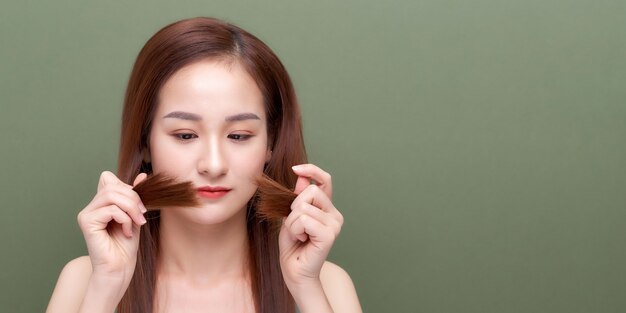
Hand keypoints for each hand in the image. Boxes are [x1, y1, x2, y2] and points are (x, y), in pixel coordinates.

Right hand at [77, 171, 146, 282]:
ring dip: (130, 208)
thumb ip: (136, 196)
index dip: (126, 187)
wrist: (120, 268)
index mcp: (101, 203)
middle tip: (142, 215)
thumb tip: (142, 175)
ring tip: (137, 222)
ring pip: (111, 194)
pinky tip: (126, 232)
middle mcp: (91, 206)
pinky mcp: (86, 222)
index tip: (138, 205)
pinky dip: (125, 219)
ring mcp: (86, 213)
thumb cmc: (126, 245)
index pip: (108, 178)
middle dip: (133, 198)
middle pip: (112, 185)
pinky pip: (111, 209)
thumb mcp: (135, 215)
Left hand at [278, 164, 343, 291]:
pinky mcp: (329, 234)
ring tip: (299, 236)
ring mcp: (334, 224)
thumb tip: (301, 177)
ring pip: (303, 207)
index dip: (312, 170)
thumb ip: (298, 198)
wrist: (295, 271)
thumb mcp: (292, 216)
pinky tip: (301, 240)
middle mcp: (334, 214)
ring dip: (292, 222)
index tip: (295, 168)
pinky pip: (303, 219)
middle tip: (296, 226)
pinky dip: (295, 229)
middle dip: (294, 207)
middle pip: (310, 191)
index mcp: (327, 208)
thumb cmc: (293, 246)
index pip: (325, 180)